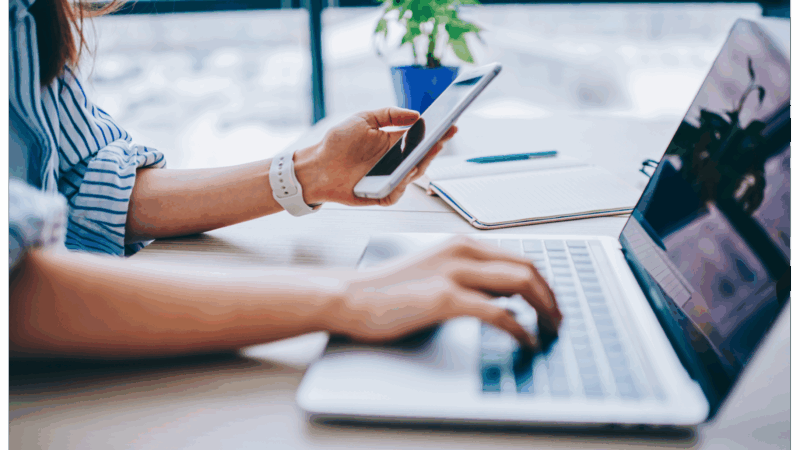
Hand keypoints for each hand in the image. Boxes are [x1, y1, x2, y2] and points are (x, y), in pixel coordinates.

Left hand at [294, 107, 457, 206]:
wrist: (317, 165)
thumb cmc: (338, 142)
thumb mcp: (364, 119)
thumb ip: (390, 114)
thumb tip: (416, 115)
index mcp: (394, 142)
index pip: (422, 138)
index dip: (438, 133)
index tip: (450, 125)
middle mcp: (395, 161)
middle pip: (422, 158)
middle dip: (433, 149)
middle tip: (440, 140)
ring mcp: (389, 178)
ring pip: (412, 176)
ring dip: (419, 166)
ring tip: (424, 155)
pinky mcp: (380, 194)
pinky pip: (396, 193)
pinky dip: (400, 187)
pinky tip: (402, 178)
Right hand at [324, 237, 561, 347]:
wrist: (352, 296)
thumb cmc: (388, 289)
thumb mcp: (436, 271)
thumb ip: (469, 277)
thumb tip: (505, 295)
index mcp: (462, 244)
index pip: (518, 257)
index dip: (543, 282)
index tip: (551, 303)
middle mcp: (463, 251)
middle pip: (528, 267)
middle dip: (551, 295)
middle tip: (558, 319)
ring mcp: (455, 272)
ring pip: (521, 283)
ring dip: (544, 309)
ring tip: (551, 330)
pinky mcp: (446, 298)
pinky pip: (498, 312)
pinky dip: (520, 328)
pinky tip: (526, 340)